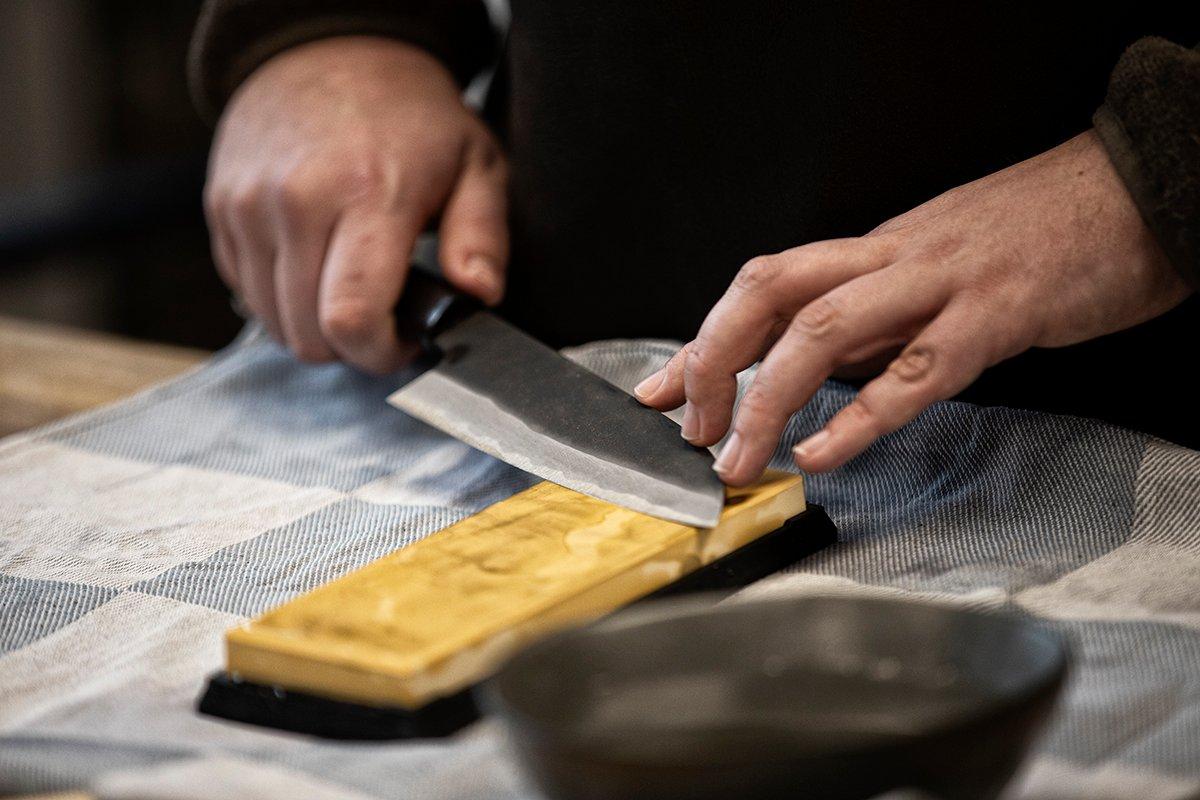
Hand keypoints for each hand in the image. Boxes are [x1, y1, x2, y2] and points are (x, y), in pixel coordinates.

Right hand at [205, 37, 506, 372]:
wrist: (330, 49)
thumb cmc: (413, 117)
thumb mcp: (476, 164)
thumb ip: (482, 236)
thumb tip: (478, 293)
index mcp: (369, 196)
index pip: (350, 319)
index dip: (381, 354)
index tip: (404, 341)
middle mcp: (297, 202)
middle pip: (308, 337)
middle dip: (352, 346)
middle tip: (384, 316)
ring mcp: (248, 205)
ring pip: (273, 323)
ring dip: (314, 324)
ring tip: (351, 285)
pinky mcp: (220, 208)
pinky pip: (246, 292)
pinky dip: (281, 296)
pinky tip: (315, 261)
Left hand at [636, 131, 1190, 483]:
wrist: (1140, 190)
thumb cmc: (1040, 235)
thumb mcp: (937, 269)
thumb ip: (876, 317)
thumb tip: (811, 368)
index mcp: (876, 250)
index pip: (764, 284)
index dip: (703, 337)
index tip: (659, 390)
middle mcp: (892, 258)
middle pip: (769, 291)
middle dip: (713, 360)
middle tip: (687, 427)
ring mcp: (942, 282)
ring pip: (825, 328)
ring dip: (767, 399)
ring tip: (737, 459)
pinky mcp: (998, 315)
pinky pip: (917, 368)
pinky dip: (861, 415)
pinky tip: (823, 453)